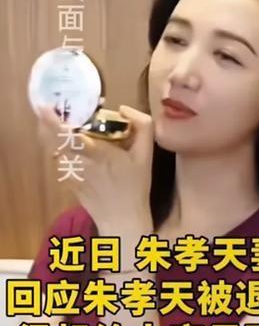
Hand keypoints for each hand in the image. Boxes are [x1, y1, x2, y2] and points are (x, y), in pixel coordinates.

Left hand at [36, 104, 154, 241]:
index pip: (68, 135)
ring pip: (53, 150)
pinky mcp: (67, 182)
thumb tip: (123, 109)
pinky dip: (59, 150)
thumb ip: (142, 126)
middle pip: (52, 140)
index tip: (45, 107)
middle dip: (45, 124)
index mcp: (97, 153)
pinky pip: (59, 161)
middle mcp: (79, 162)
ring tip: (60, 125)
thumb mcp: (146, 154)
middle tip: (50, 110)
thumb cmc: (135, 185)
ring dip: (51, 136)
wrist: (122, 218)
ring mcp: (70, 174)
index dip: (52, 121)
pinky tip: (70, 147)